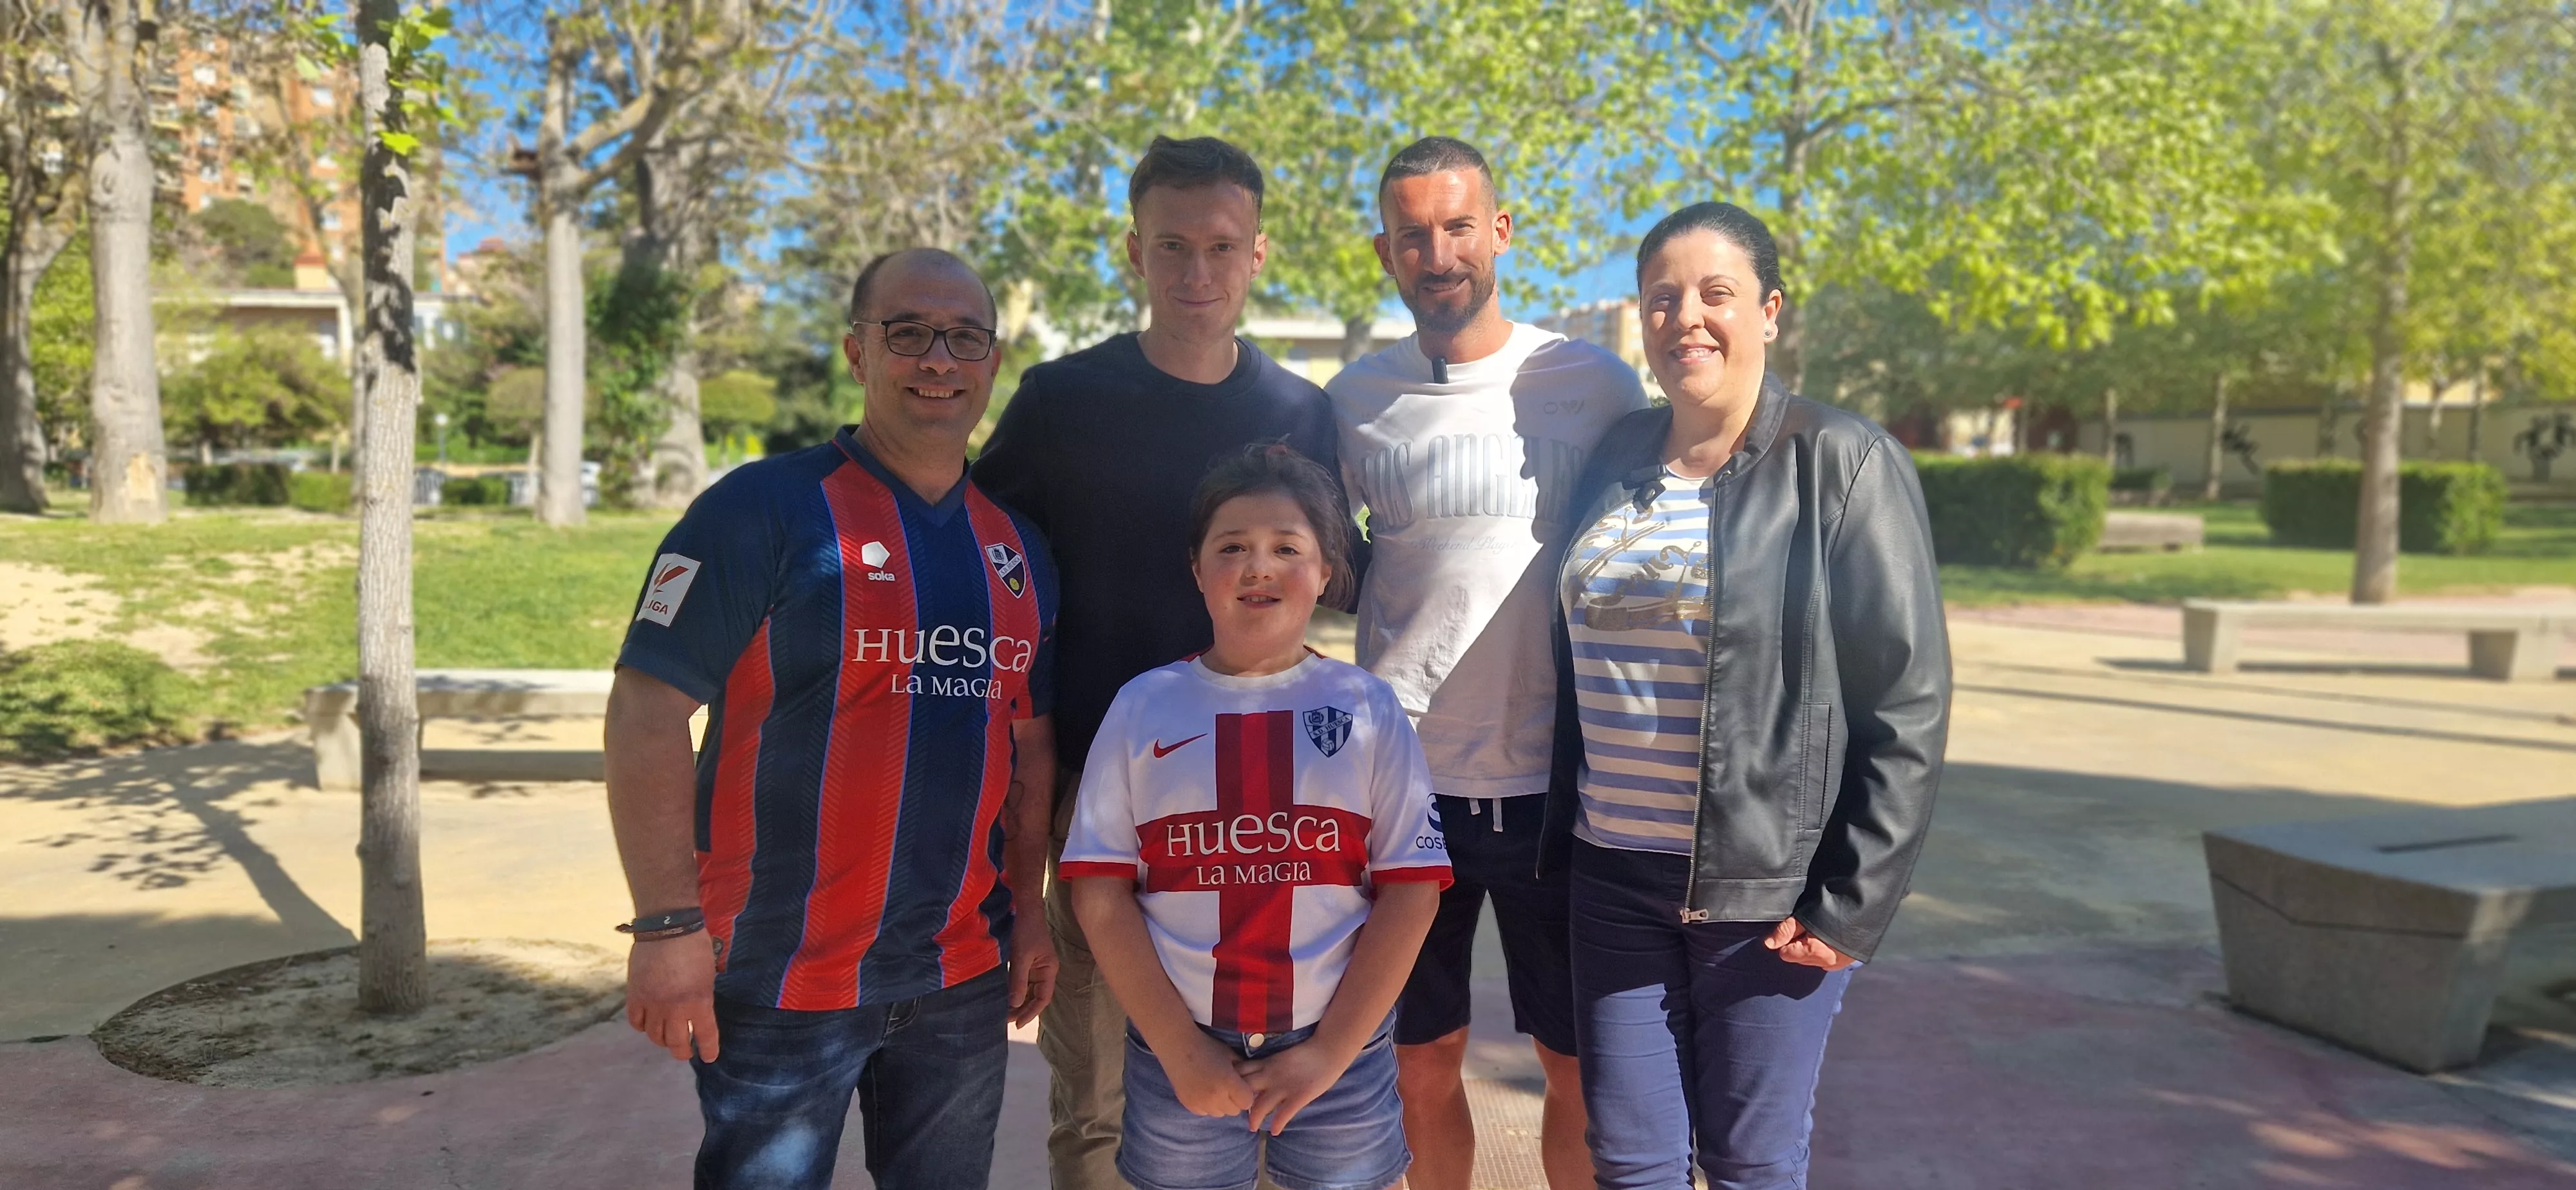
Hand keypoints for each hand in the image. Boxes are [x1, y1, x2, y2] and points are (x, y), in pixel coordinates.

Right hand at [627, 932, 720, 1061]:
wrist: (666, 927)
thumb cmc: (694, 946)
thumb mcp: (708, 974)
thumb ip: (702, 997)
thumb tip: (697, 1013)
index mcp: (699, 1002)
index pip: (705, 1035)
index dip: (708, 1050)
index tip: (708, 1057)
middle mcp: (674, 1009)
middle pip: (676, 1043)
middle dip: (682, 1051)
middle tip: (685, 1051)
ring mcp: (652, 1004)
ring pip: (654, 1036)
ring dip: (662, 1040)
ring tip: (667, 1038)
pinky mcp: (634, 996)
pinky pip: (636, 1022)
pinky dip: (643, 1026)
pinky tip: (648, 1023)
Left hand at [1008, 924, 1058, 1027]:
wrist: (1025, 908)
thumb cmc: (1026, 930)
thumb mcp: (1021, 956)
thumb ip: (1019, 980)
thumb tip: (1014, 1004)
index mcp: (1049, 970)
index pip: (1043, 998)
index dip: (1031, 1013)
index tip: (1017, 1024)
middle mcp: (1044, 971)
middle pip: (1036, 997)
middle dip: (1022, 1009)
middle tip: (1005, 1021)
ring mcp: (1036, 967)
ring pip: (1028, 991)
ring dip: (1017, 1002)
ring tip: (1003, 1013)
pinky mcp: (1026, 962)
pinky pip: (1022, 982)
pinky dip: (1014, 990)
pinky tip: (1004, 997)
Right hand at [1161, 1031, 1256, 1118]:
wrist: (1178, 1046)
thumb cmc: (1206, 1046)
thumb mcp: (1230, 1055)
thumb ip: (1243, 1071)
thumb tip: (1253, 1083)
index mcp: (1228, 1082)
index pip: (1247, 1102)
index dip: (1246, 1094)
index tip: (1240, 1086)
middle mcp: (1215, 1096)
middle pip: (1234, 1111)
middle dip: (1234, 1100)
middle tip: (1227, 1086)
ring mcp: (1200, 1102)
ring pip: (1219, 1113)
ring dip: (1220, 1104)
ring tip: (1214, 1088)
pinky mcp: (1189, 1105)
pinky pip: (1205, 1112)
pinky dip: (1206, 1105)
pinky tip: (1202, 1090)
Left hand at [1235, 1038, 1356, 1135]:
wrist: (1328, 1049)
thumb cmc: (1307, 1052)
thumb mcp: (1281, 1056)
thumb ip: (1268, 1066)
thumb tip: (1253, 1074)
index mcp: (1267, 1063)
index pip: (1241, 1071)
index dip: (1231, 1081)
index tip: (1226, 1090)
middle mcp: (1271, 1074)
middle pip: (1245, 1088)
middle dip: (1238, 1101)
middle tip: (1235, 1111)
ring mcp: (1284, 1086)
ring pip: (1260, 1104)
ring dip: (1254, 1118)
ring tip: (1252, 1127)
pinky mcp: (1299, 1096)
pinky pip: (1284, 1113)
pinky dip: (1277, 1124)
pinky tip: (1274, 1131)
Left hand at [1764, 917, 1856, 970]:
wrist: (1863, 905)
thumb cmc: (1832, 908)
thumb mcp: (1804, 916)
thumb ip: (1785, 931)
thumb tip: (1768, 944)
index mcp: (1814, 952)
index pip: (1787, 954)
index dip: (1788, 940)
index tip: (1796, 928)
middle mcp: (1826, 963)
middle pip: (1799, 959)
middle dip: (1799, 945)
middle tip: (1809, 928)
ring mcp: (1839, 964)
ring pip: (1813, 961)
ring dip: (1812, 949)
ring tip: (1821, 932)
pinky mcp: (1848, 962)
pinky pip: (1828, 961)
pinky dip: (1825, 952)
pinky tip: (1830, 939)